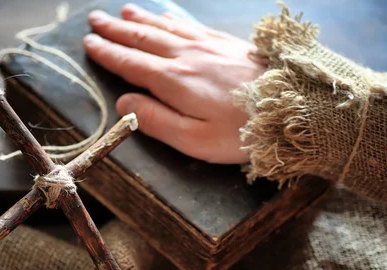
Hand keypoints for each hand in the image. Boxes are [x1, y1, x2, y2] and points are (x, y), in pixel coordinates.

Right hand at [83, 3, 264, 163]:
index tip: (90, 43)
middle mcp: (187, 56)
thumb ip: (155, 121)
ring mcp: (208, 45)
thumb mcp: (194, 140)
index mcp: (174, 81)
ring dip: (141, 19)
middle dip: (117, 30)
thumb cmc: (243, 131)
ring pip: (165, 27)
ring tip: (124, 12)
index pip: (131, 63)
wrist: (296, 106)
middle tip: (96, 20)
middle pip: (144, 38)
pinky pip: (190, 24)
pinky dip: (171, 18)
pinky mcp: (227, 43)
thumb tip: (123, 104)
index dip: (108, 53)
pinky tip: (167, 15)